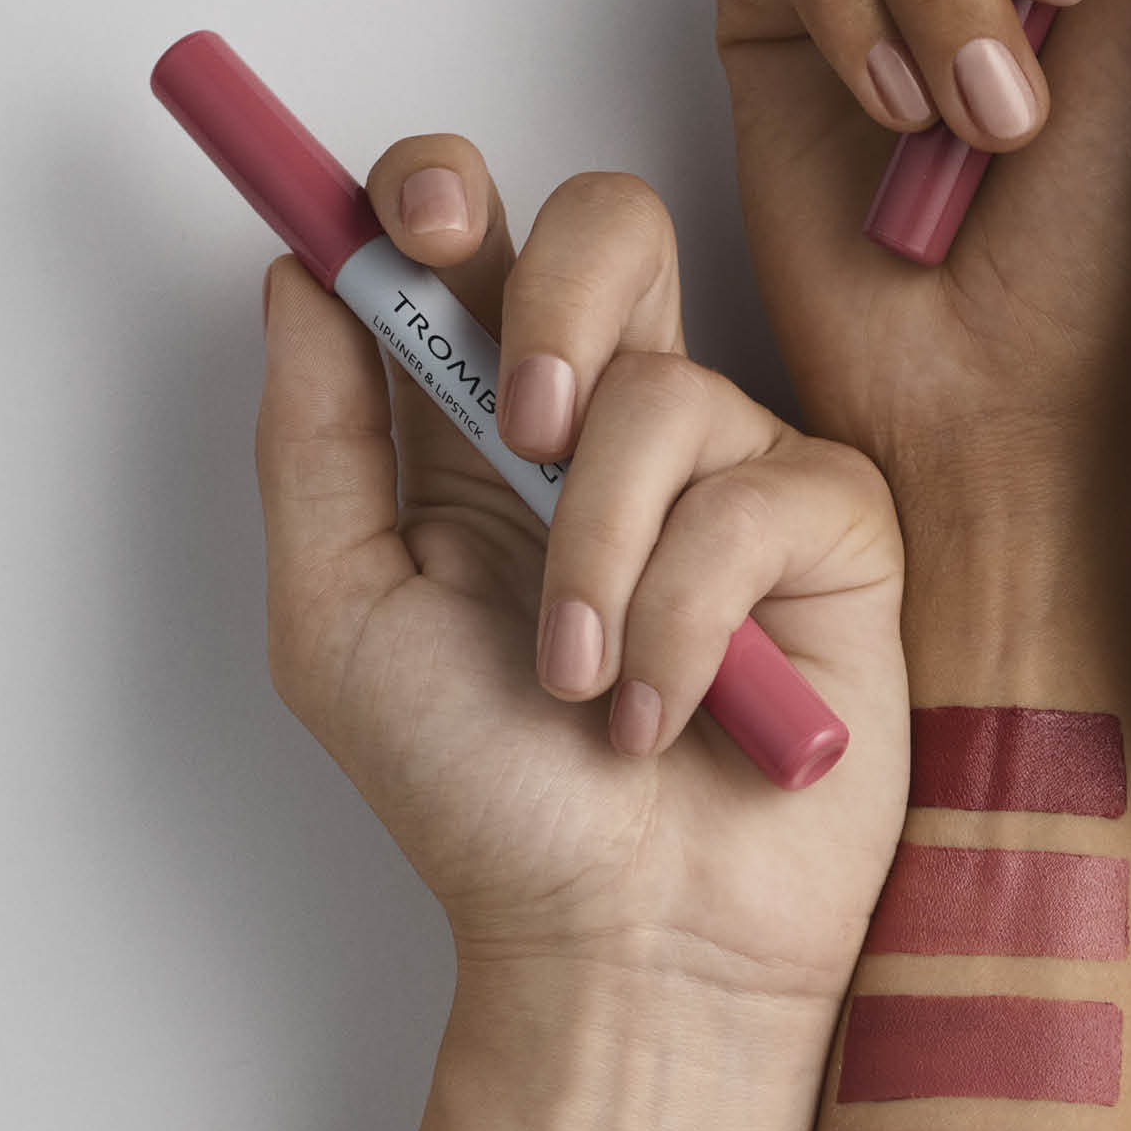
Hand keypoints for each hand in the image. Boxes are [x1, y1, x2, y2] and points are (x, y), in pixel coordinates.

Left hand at [256, 145, 906, 1004]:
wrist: (625, 939)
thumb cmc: (483, 802)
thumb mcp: (343, 618)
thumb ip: (317, 440)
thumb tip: (299, 271)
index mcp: (485, 431)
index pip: (474, 244)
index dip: (439, 192)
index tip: (409, 219)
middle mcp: (611, 428)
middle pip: (611, 226)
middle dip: (552, 299)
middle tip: (516, 428)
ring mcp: (730, 471)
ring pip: (663, 390)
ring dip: (596, 554)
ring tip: (580, 684)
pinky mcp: (831, 530)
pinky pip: (754, 500)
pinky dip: (683, 619)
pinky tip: (669, 713)